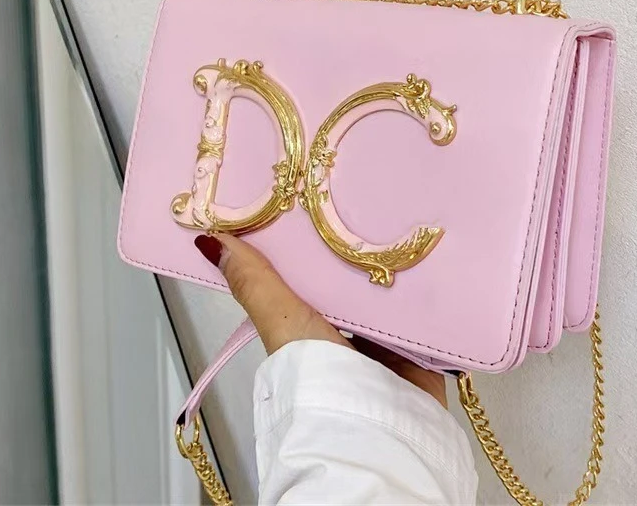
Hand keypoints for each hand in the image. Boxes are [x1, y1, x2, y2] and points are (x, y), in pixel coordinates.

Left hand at [195, 233, 446, 407]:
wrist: (372, 429)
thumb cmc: (318, 376)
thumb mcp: (281, 319)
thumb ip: (252, 281)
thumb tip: (206, 241)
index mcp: (307, 328)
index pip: (310, 278)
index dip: (313, 247)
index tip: (317, 206)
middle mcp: (344, 337)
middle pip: (353, 286)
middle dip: (361, 257)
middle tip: (368, 208)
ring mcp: (383, 348)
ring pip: (390, 298)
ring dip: (396, 275)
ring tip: (401, 233)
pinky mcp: (418, 356)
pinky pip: (425, 318)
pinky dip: (427, 298)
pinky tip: (431, 266)